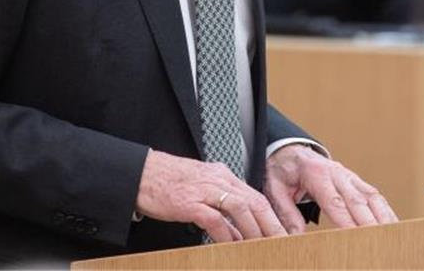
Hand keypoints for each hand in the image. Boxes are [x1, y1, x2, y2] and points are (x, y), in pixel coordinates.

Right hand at [136, 150, 287, 242]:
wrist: (140, 174)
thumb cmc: (168, 184)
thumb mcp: (201, 190)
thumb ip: (221, 210)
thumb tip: (238, 234)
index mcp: (222, 175)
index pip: (255, 196)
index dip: (272, 217)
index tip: (282, 234)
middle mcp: (217, 180)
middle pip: (254, 202)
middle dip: (271, 225)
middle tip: (282, 244)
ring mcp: (203, 190)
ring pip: (240, 208)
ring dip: (254, 230)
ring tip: (262, 248)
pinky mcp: (188, 202)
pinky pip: (214, 219)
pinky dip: (226, 234)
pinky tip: (232, 246)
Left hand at [264, 144, 397, 232]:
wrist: (291, 151)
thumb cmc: (282, 171)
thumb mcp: (274, 189)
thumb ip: (286, 212)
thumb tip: (296, 237)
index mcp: (315, 174)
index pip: (334, 201)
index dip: (346, 220)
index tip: (354, 236)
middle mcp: (337, 173)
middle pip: (357, 201)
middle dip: (369, 223)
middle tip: (377, 242)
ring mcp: (349, 176)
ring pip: (371, 197)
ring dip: (382, 217)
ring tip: (391, 237)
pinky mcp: (356, 181)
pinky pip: (375, 196)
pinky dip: (385, 211)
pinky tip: (392, 226)